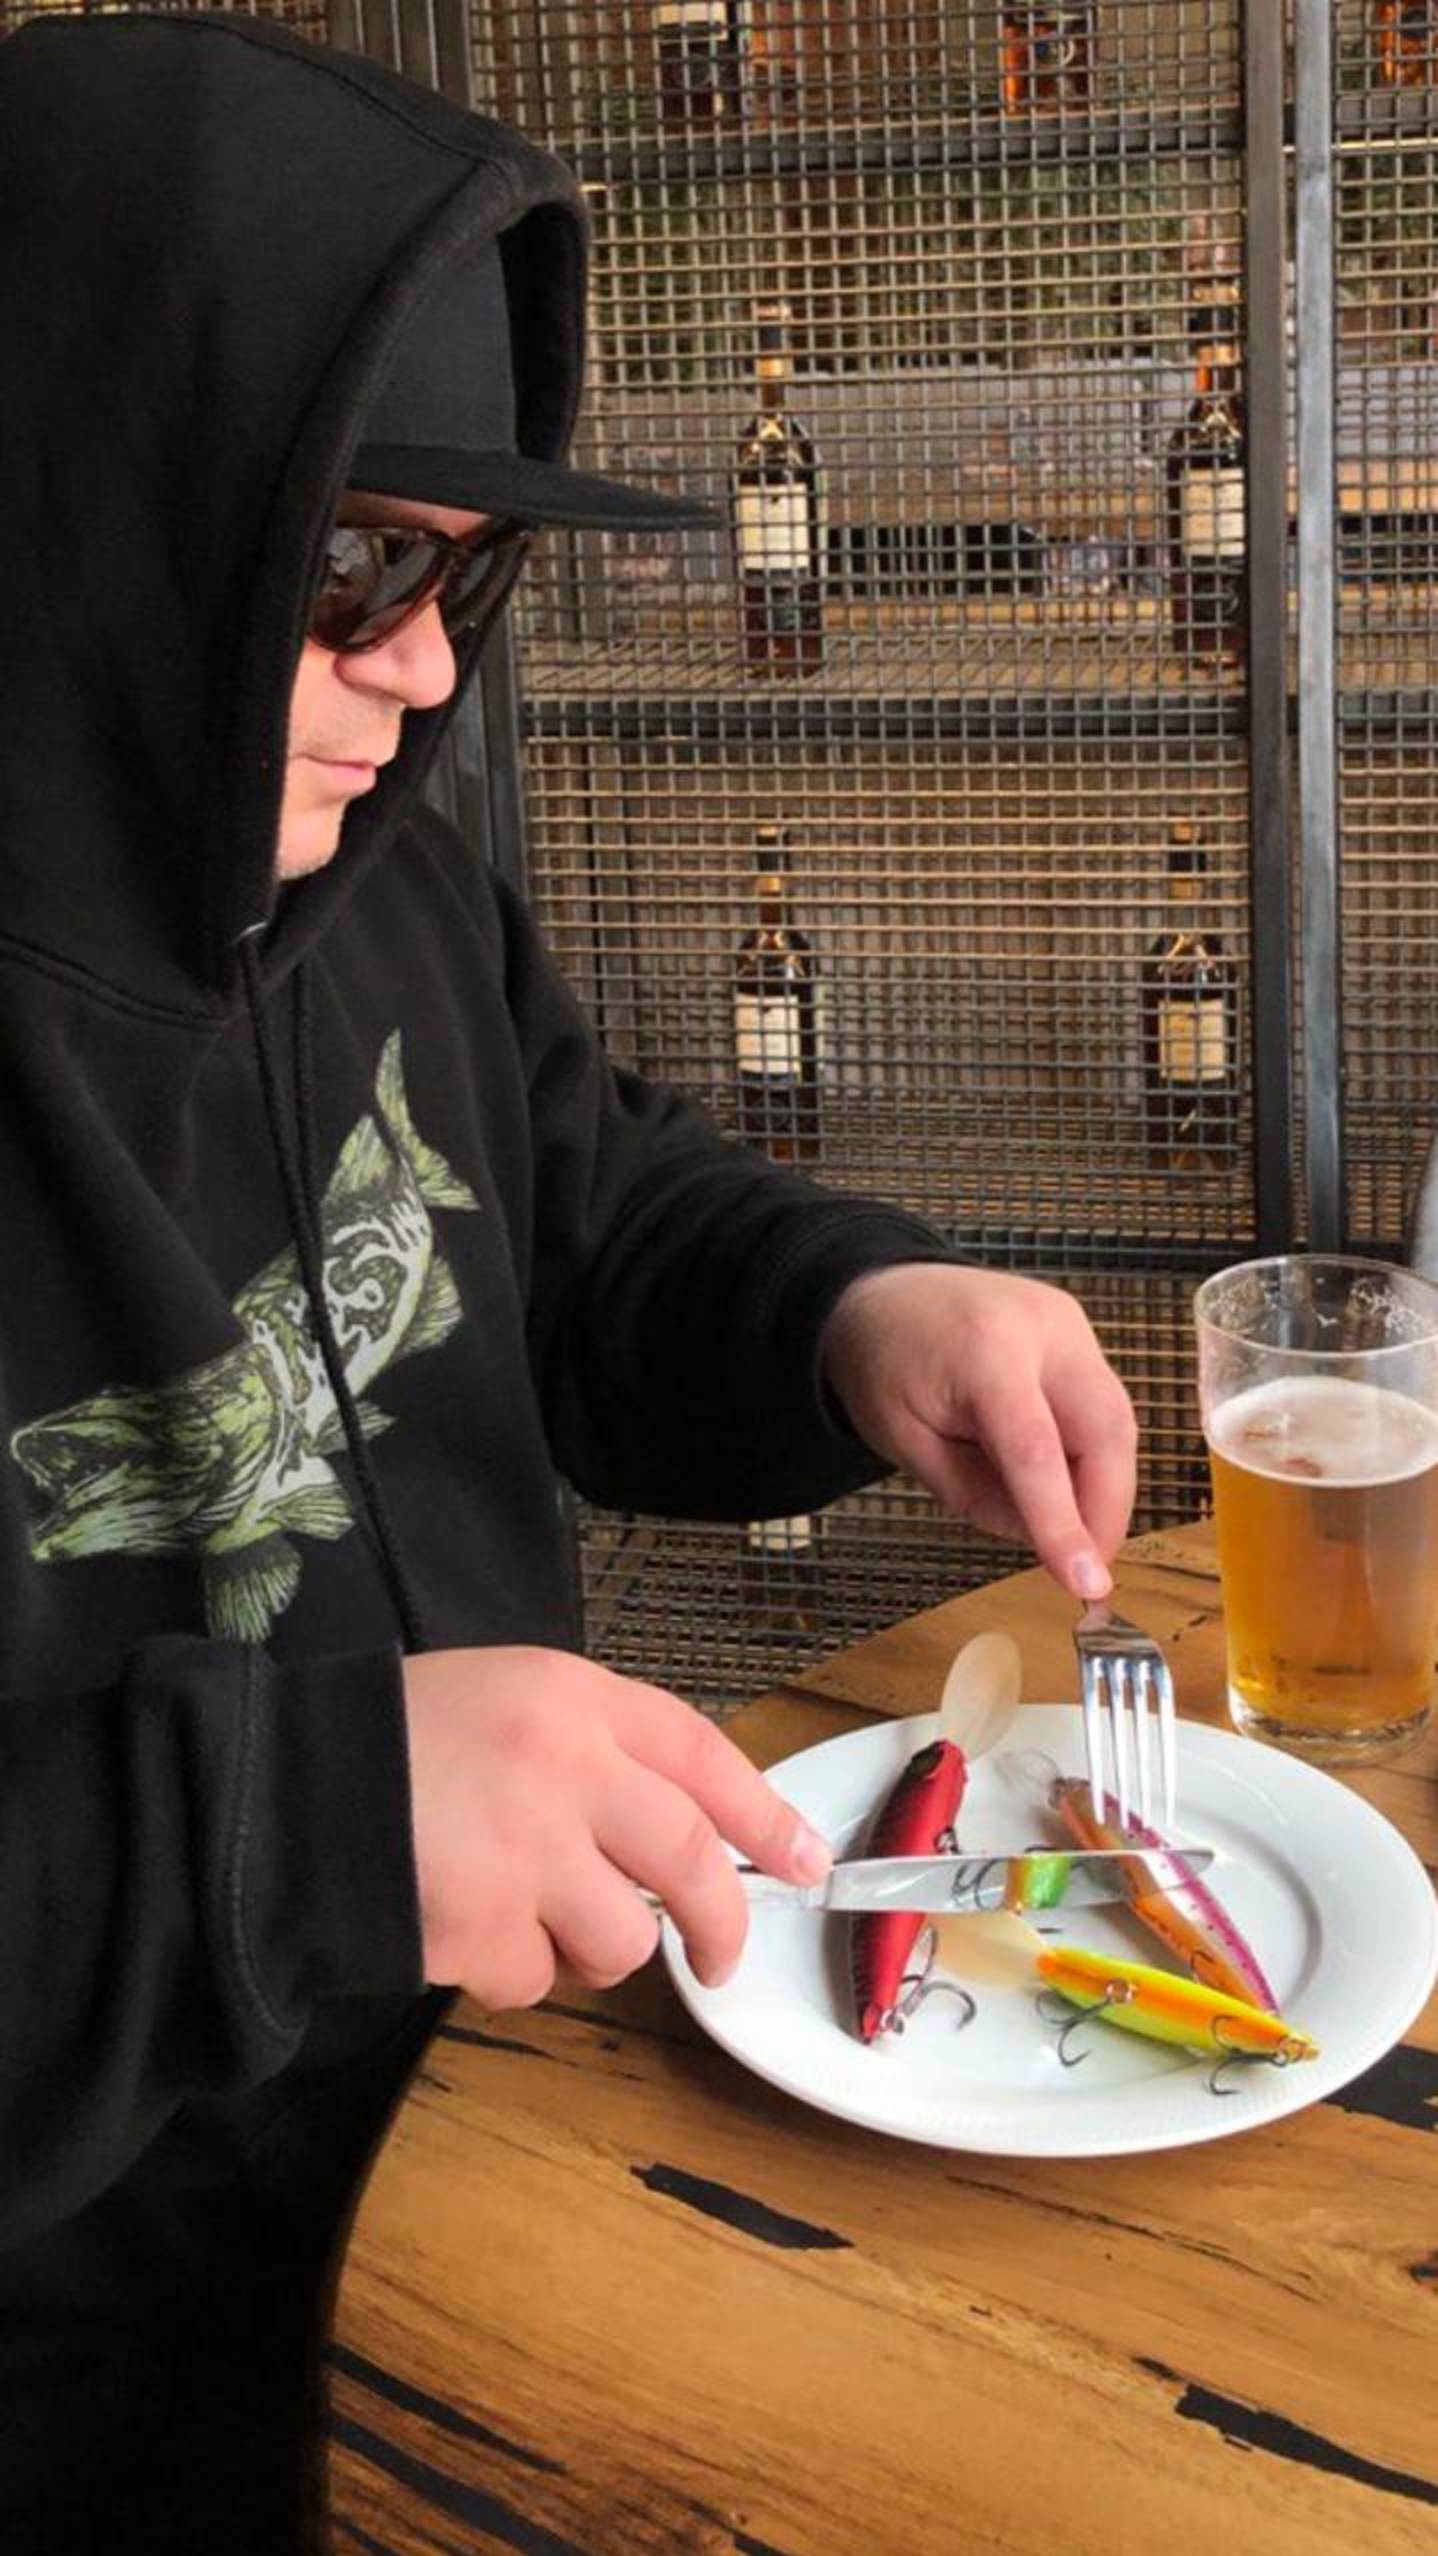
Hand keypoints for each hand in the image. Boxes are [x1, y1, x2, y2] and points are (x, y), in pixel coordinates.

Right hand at [402, 1647, 831, 2008]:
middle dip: (720, 1921)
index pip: (701, 1755)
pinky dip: (509, 1973)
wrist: (278, 1791)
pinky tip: (461, 1930)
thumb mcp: (503, 1700)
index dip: (765, 1816)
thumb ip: (592, 1752)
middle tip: (718, 1955)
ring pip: (620, 1939)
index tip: (807, 1863)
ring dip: (589, 1950)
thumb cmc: (394, 1743)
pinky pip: (536, 1979)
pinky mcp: (481, 1927)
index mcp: (571, 1696)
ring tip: (527, 1918)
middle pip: (689, 1861)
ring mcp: (525, 1851)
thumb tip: (686, 1836)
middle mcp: (563, 1766)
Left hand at [819, 1263, 1136, 1599]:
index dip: (1065, 1522)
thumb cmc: (884, 1365)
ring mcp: (1068, 1324)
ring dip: (1106, 1486)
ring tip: (1075, 1532)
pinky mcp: (1079, 1332)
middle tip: (1087, 1566)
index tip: (1085, 1583)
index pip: (1036, 1451)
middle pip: (1105, 1429)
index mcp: (983, 1353)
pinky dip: (1095, 1455)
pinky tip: (1068, 1484)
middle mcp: (1041, 1328)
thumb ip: (976, 1495)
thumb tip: (1045, 1538)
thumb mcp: (907, 1444)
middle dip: (1107, 1508)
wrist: (882, 1293)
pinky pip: (1104, 1403)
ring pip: (1117, 1419)